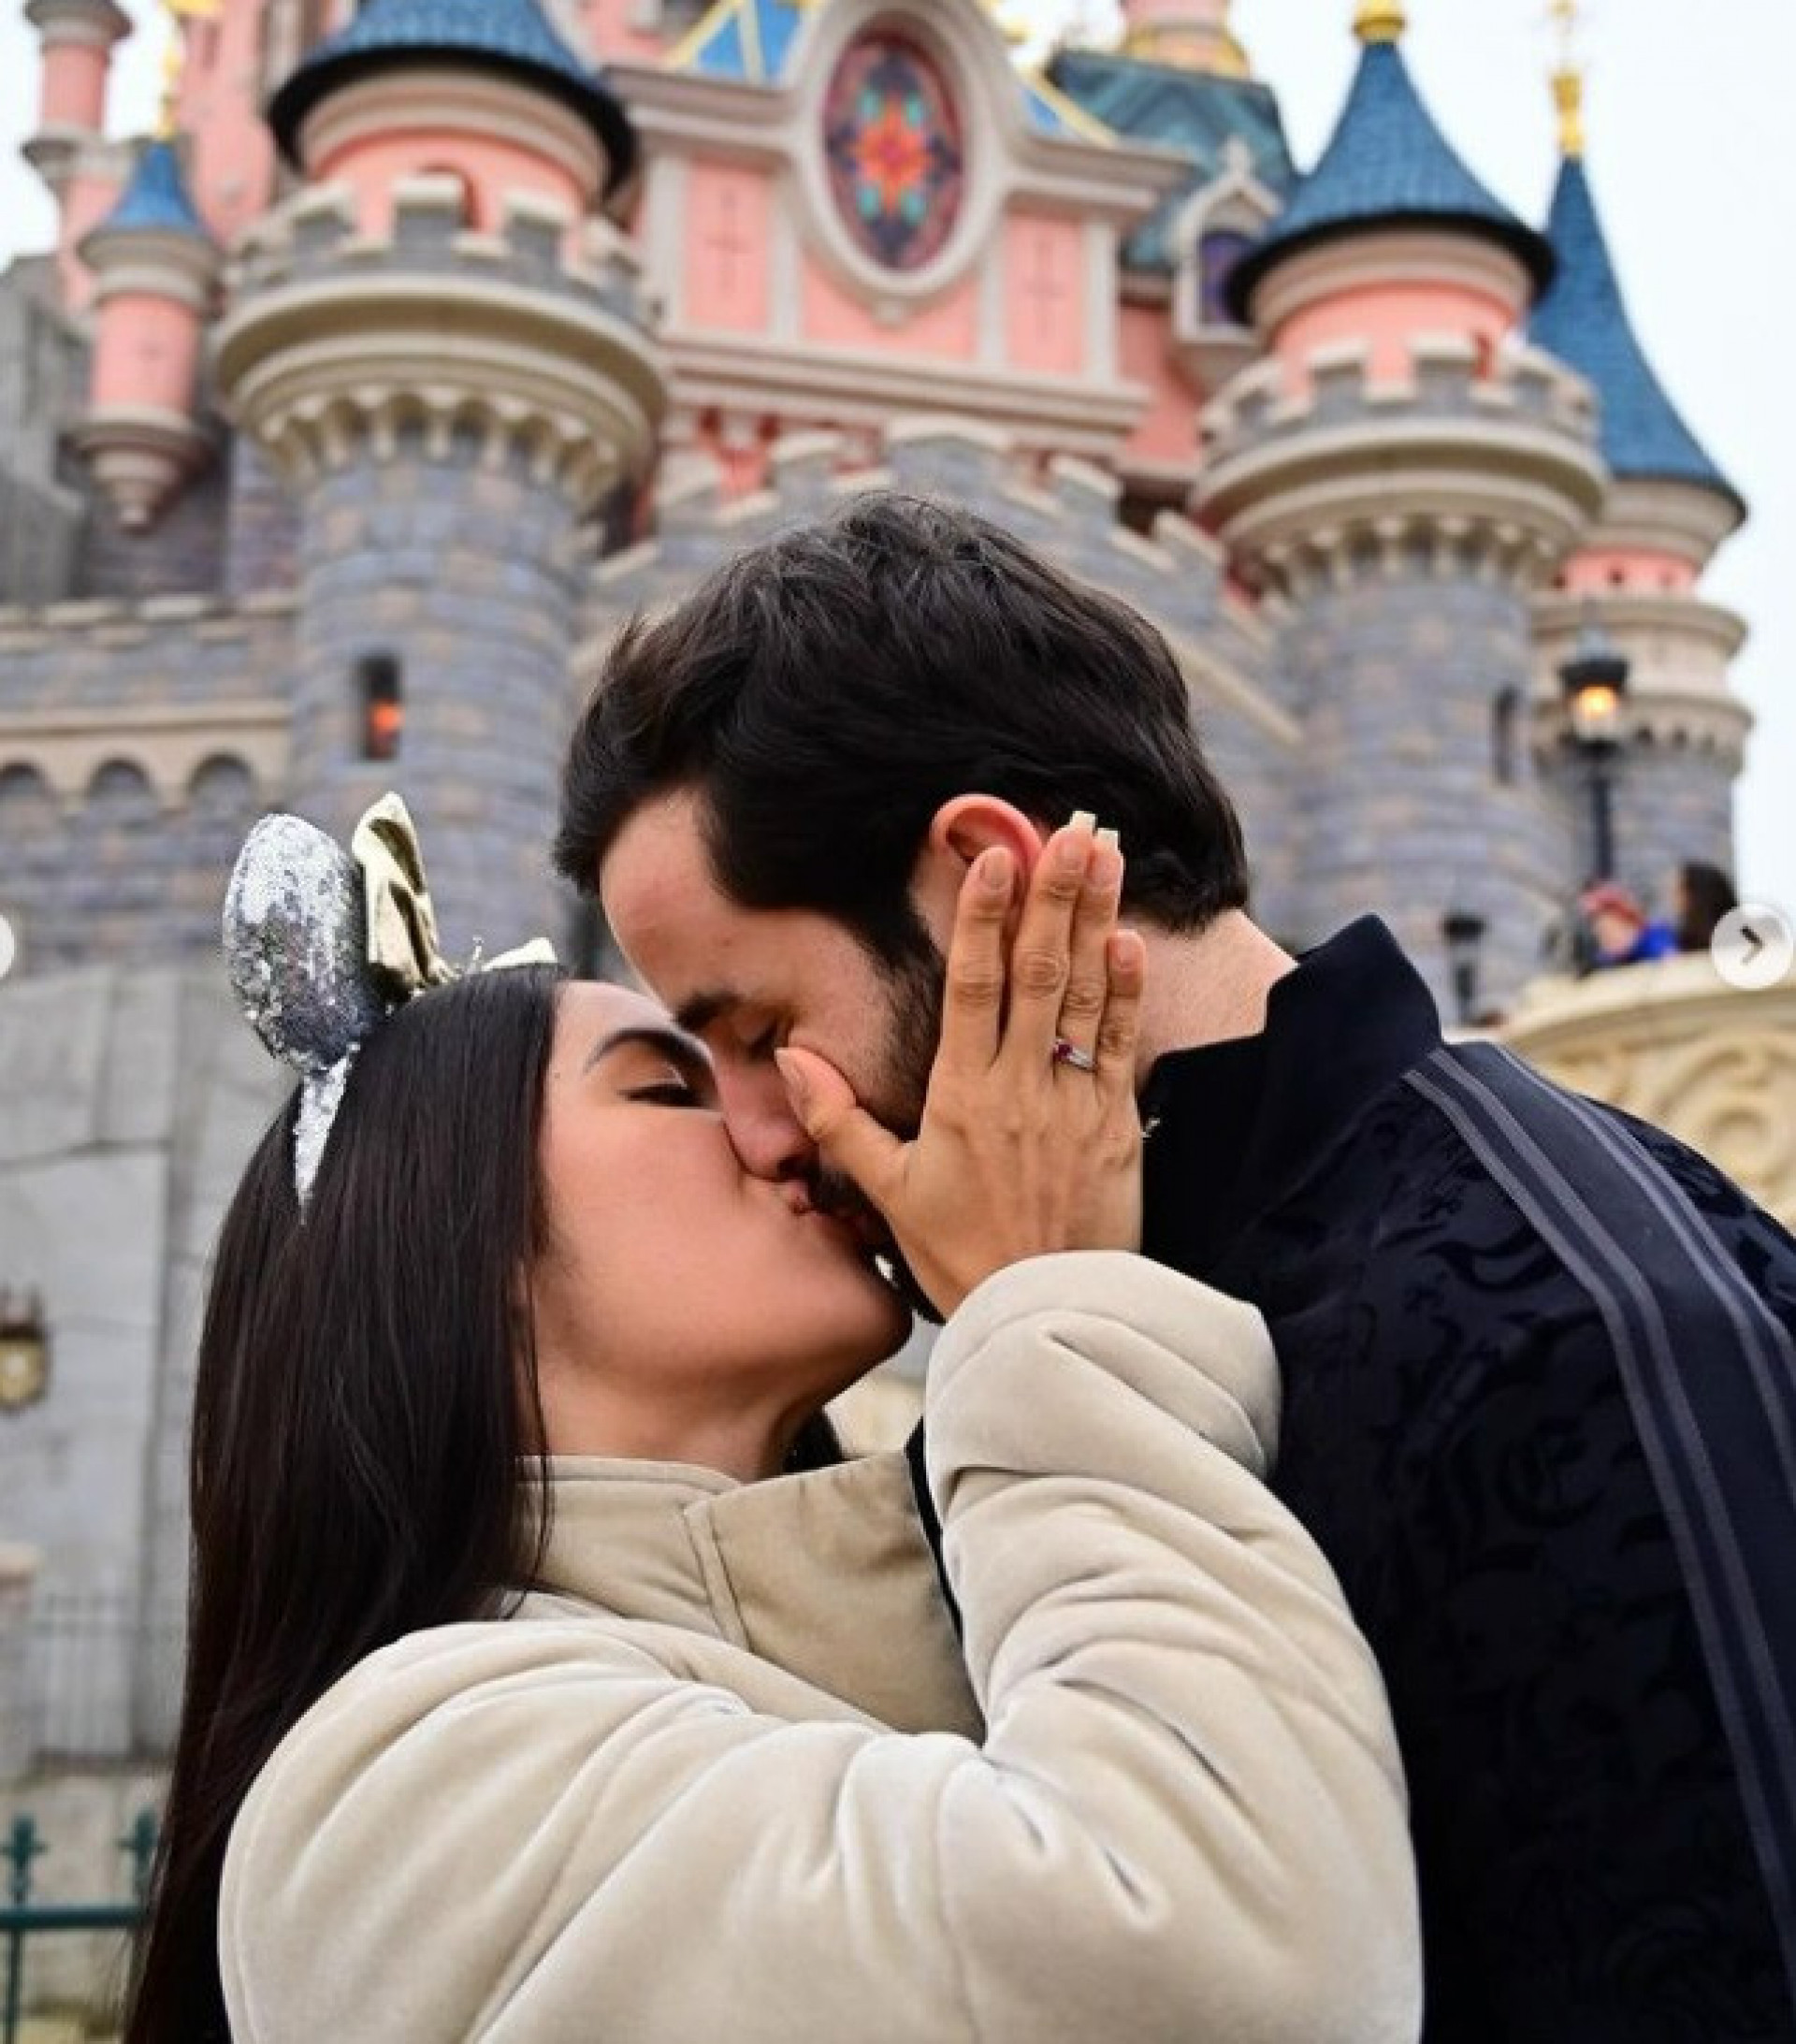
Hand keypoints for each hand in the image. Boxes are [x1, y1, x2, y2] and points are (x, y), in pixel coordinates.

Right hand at [775, 820, 1146, 1316]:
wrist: (1043, 1321)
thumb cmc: (958, 1258)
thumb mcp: (886, 1193)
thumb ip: (838, 1120)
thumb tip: (795, 1056)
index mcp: (960, 1097)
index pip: (974, 987)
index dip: (985, 917)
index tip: (996, 856)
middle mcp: (1020, 1089)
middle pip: (1039, 973)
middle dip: (1055, 895)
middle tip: (1071, 829)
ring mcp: (1074, 1104)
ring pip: (1085, 996)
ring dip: (1097, 921)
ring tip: (1106, 859)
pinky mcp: (1116, 1128)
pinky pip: (1122, 1045)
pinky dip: (1125, 992)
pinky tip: (1129, 943)